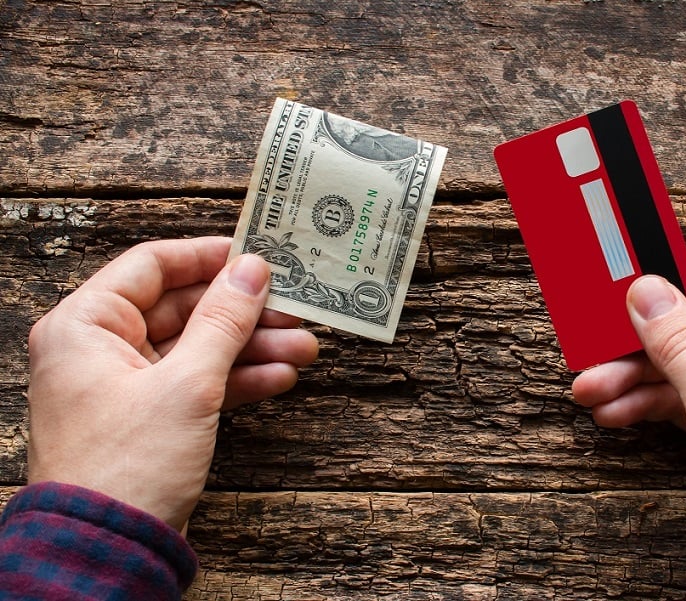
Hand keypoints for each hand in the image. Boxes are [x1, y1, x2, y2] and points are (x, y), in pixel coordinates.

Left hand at [26, 237, 318, 532]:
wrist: (108, 549)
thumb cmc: (127, 465)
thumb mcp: (186, 384)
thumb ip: (223, 320)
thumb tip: (253, 270)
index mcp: (86, 325)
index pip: (150, 266)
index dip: (208, 257)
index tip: (256, 255)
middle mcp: (100, 349)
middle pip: (184, 309)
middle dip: (245, 314)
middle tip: (295, 308)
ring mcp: (125, 385)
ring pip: (197, 348)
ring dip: (251, 348)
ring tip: (303, 348)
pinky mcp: (149, 418)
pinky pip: (197, 384)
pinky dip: (236, 380)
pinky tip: (278, 378)